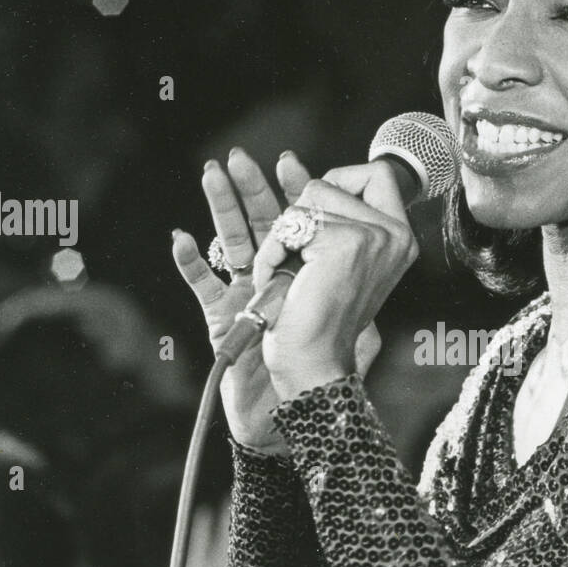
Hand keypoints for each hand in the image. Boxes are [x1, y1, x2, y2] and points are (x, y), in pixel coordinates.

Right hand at [172, 149, 382, 453]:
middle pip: (262, 220)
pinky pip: (201, 285)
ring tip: (211, 174)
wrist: (296, 409)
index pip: (304, 218)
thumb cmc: (327, 369)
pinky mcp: (221, 318)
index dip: (300, 190)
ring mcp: (245, 292)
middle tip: (238, 156)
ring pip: (230, 240)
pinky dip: (190, 262)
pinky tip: (182, 239)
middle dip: (251, 187)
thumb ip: (371, 283)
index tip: (294, 167)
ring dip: (219, 206)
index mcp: (309, 269)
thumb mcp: (365, 320)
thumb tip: (385, 238)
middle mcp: (276, 274)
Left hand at [250, 161, 419, 401]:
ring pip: (305, 202)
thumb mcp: (330, 260)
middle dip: (297, 221)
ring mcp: (373, 236)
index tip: (318, 217)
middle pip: (327, 184)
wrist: (313, 364)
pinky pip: (289, 226)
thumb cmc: (316, 322)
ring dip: (281, 242)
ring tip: (294, 280)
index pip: (376, 174)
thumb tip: (289, 162)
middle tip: (304, 267)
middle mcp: (394, 235)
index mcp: (398, 239)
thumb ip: (331, 217)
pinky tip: (283, 284)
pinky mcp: (345, 243)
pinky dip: (272, 257)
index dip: (339, 182)